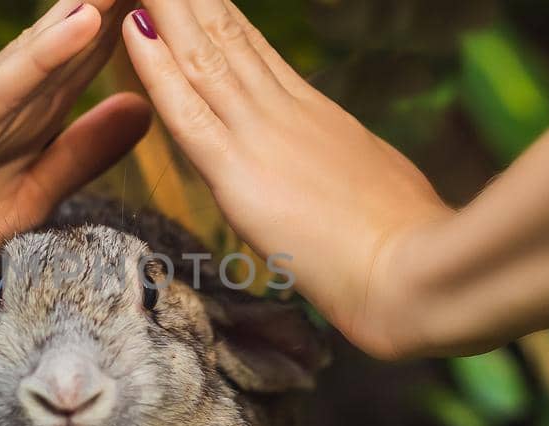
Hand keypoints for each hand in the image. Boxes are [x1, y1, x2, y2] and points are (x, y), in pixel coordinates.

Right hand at [0, 1, 150, 282]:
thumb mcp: (30, 196)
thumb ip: (82, 153)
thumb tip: (144, 108)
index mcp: (36, 115)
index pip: (103, 55)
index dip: (149, 17)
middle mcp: (12, 100)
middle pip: (85, 36)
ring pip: (53, 47)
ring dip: (99, 1)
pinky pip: (3, 90)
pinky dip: (42, 55)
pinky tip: (79, 19)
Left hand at [122, 2, 452, 358]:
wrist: (414, 274)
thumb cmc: (409, 251)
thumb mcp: (379, 189)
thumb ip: (351, 172)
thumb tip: (353, 174)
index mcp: (318, 117)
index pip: (255, 50)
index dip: (220, 14)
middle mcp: (286, 112)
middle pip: (226, 37)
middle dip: (191, 0)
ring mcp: (261, 136)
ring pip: (202, 56)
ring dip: (168, 9)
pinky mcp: (239, 173)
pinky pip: (186, 111)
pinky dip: (155, 68)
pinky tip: (134, 30)